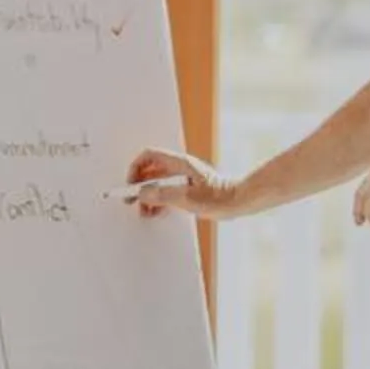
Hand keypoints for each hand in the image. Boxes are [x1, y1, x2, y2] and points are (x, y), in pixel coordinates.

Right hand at [124, 147, 240, 220]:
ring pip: (157, 183)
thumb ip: (162, 195)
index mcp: (179, 163)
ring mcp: (182, 178)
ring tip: (145, 211)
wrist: (238, 202)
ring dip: (148, 196)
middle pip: (150, 170)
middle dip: (139, 184)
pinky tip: (157, 212)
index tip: (131, 184)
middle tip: (132, 200)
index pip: (148, 156)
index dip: (135, 168)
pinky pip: (166, 192)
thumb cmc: (219, 197)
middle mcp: (179, 168)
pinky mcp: (187, 190)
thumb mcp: (187, 198)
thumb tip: (142, 193)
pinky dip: (158, 201)